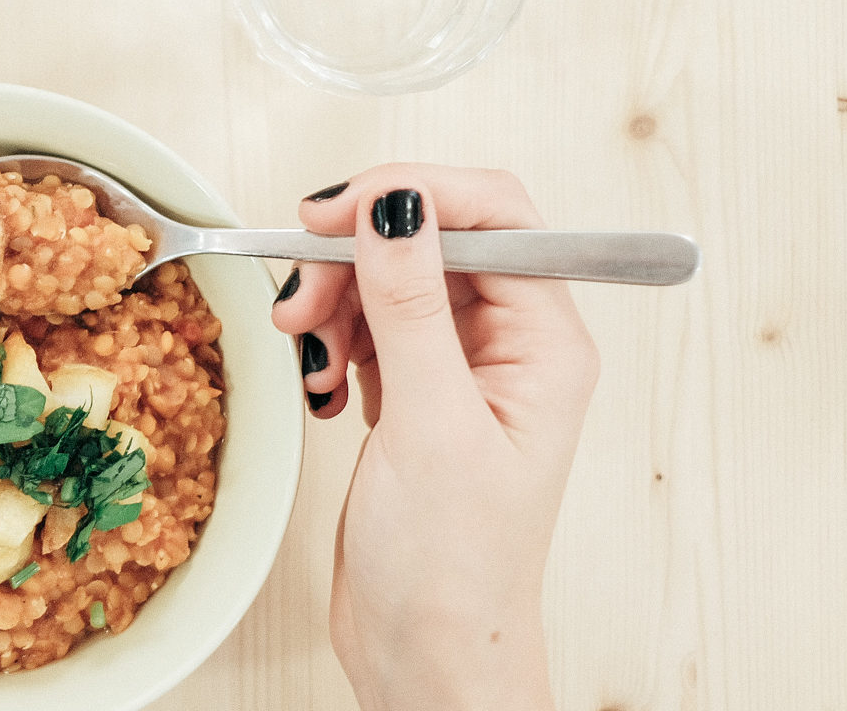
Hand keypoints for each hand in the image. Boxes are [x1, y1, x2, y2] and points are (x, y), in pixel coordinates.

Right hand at [271, 166, 598, 710]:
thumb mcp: (429, 422)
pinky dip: (331, 343)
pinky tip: (322, 388)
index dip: (412, 194)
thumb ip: (408, 304)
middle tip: (300, 295)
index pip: (494, 215)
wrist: (424, 652)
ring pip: (388, 282)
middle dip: (355, 257)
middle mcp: (510, 345)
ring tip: (306, 351)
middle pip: (430, 242)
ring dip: (333, 302)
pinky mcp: (415, 395)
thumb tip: (396, 203)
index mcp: (546, 343)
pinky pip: (366, 328)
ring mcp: (460, 369)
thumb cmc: (452, 564)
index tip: (333, 210)